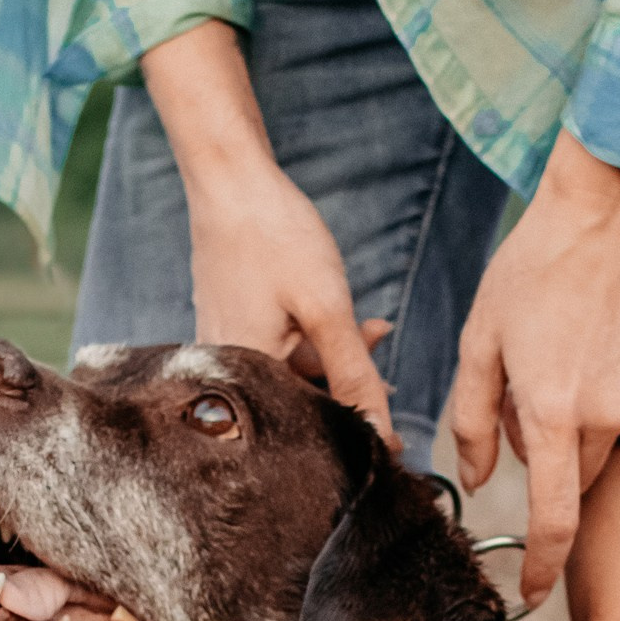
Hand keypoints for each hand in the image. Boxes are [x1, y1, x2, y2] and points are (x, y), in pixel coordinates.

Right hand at [141, 23, 394, 439]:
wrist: (230, 181)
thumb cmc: (274, 238)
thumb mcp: (326, 310)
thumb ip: (353, 374)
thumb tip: (380, 433)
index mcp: (245, 379)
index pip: (308, 425)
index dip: (355, 431)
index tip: (395, 439)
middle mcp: (227, 373)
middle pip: (298, 402)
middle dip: (348, 389)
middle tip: (389, 373)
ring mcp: (224, 348)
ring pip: (291, 373)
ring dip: (337, 360)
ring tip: (377, 331)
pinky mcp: (230, 326)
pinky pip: (277, 350)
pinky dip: (313, 341)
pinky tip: (342, 320)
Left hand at [451, 131, 619, 605]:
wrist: (612, 206)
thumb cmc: (534, 267)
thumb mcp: (480, 340)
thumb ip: (472, 418)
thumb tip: (473, 478)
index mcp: (554, 414)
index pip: (552, 518)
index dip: (540, 566)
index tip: (529, 596)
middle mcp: (607, 415)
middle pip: (571, 475)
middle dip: (542, 457)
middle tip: (518, 387)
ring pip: (596, 437)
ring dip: (569, 417)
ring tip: (552, 343)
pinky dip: (598, 384)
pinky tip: (586, 329)